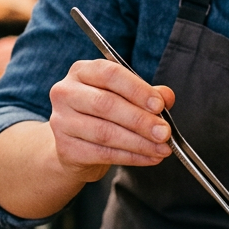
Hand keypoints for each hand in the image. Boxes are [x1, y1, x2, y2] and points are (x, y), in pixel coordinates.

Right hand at [47, 59, 174, 182]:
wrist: (75, 146)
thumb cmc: (103, 115)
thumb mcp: (125, 98)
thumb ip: (147, 94)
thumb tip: (167, 96)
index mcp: (82, 71)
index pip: (110, 74)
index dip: (137, 90)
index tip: (159, 105)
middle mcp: (66, 92)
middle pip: (106, 104)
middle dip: (140, 120)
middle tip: (165, 132)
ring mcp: (61, 121)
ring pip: (105, 132)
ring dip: (139, 142)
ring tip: (162, 148)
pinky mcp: (65, 148)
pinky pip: (103, 154)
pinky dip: (131, 157)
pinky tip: (149, 157)